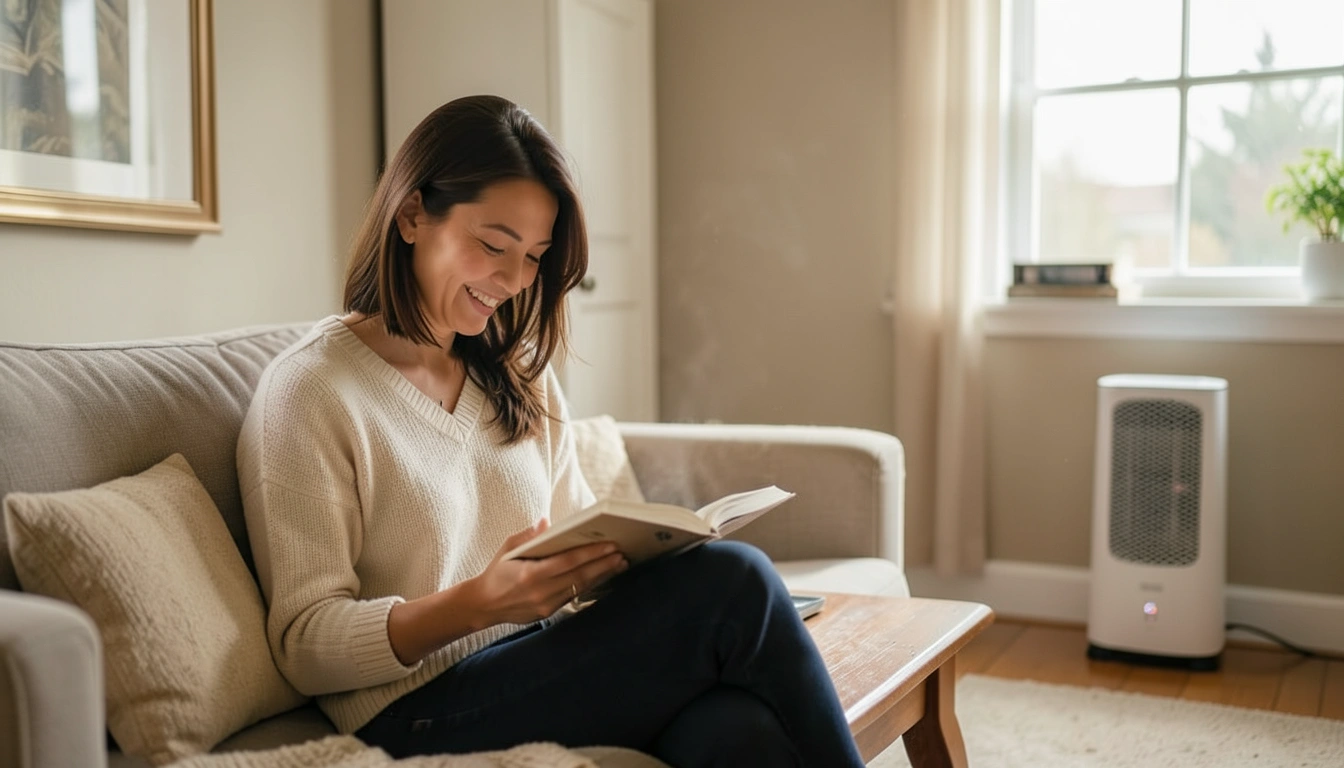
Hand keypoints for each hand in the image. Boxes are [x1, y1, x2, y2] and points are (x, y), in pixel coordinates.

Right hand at [464, 518, 628, 625]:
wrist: (484, 605)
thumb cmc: (497, 571)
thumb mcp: (508, 548)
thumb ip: (529, 535)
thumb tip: (547, 522)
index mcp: (529, 573)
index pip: (567, 561)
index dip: (591, 553)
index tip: (610, 545)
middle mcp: (540, 591)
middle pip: (579, 575)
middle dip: (603, 564)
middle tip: (622, 553)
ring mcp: (546, 604)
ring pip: (580, 587)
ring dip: (602, 575)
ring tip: (619, 563)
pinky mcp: (549, 612)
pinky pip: (574, 596)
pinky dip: (590, 584)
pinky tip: (602, 575)